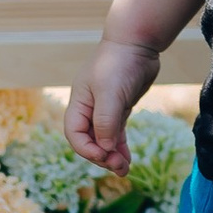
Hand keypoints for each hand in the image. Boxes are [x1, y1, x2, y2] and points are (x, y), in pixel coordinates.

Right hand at [67, 40, 159, 172]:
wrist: (138, 42)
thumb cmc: (119, 63)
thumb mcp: (110, 92)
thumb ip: (106, 121)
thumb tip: (106, 148)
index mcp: (79, 103)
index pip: (75, 135)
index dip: (87, 149)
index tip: (105, 155)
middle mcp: (89, 108)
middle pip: (89, 141)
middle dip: (102, 156)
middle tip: (119, 167)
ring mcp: (104, 108)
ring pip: (104, 139)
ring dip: (112, 156)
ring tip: (124, 170)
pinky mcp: (120, 107)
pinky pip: (116, 133)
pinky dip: (120, 147)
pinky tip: (127, 159)